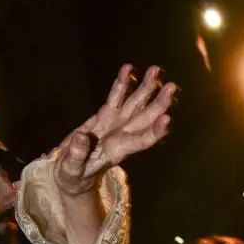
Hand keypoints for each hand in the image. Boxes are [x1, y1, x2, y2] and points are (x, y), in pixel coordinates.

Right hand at [55, 64, 176, 197]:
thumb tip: (81, 137)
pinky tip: (129, 68)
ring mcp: (115, 124)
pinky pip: (116, 97)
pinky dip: (123, 83)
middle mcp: (121, 135)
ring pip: (134, 104)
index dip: (155, 132)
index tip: (167, 119)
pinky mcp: (105, 115)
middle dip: (159, 103)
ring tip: (156, 70)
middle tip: (172, 87)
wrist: (71, 172)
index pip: (141, 141)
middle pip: (144, 118)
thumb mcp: (71, 170)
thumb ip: (76, 155)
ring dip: (146, 88)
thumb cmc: (72, 176)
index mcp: (117, 151)